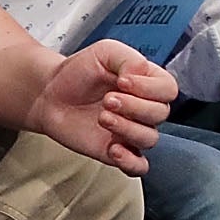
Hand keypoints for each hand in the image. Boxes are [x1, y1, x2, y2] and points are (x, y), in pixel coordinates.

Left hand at [27, 40, 173, 174]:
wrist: (51, 94)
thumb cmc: (79, 72)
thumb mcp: (106, 52)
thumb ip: (129, 59)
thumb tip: (140, 75)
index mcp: (147, 83)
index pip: (168, 89)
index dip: (149, 87)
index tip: (122, 81)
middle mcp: (144, 109)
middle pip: (160, 114)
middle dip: (134, 106)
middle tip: (107, 100)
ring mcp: (131, 132)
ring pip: (150, 138)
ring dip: (127, 128)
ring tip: (103, 118)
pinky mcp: (116, 152)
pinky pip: (138, 166)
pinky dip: (131, 162)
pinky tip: (114, 149)